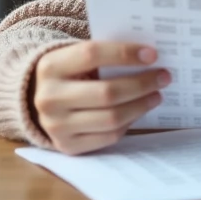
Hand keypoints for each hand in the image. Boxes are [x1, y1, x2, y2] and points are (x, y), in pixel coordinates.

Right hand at [31, 40, 170, 154]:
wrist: (36, 102)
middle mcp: (49, 98)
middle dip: (142, 84)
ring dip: (141, 105)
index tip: (152, 54)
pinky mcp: (68, 146)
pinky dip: (128, 123)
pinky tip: (138, 111)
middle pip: (107, 92)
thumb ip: (103, 55)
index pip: (92, 54)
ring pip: (111, 118)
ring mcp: (56, 126)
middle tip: (163, 77)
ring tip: (157, 95)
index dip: (125, 53)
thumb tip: (148, 56)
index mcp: (50, 67)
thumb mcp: (73, 57)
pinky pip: (108, 136)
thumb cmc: (68, 73)